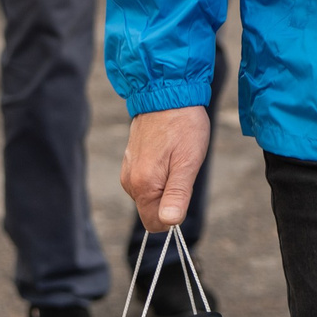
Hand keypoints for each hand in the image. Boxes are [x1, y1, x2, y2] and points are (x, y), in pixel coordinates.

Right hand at [121, 106, 212, 230]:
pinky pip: (147, 180)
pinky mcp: (131, 162)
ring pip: (151, 194)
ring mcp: (128, 171)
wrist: (166, 93)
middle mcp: (129, 181)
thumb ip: (177, 194)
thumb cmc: (183, 126)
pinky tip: (169, 153)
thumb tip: (169, 222)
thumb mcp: (188, 162)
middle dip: (171, 196)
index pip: (155, 223)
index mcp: (142, 185)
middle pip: (152, 209)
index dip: (173, 215)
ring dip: (167, 183)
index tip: (185, 189)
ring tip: (177, 156)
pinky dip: (161, 173)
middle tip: (183, 168)